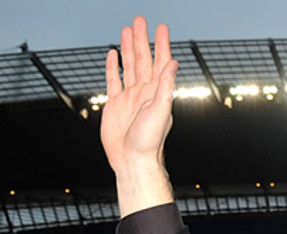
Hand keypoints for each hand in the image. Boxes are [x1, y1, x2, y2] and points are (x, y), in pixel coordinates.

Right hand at [101, 16, 177, 215]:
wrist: (132, 160)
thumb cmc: (149, 141)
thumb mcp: (161, 110)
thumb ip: (166, 86)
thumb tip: (173, 63)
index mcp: (157, 92)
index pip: (160, 62)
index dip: (160, 44)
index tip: (160, 27)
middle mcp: (145, 92)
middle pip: (143, 59)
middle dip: (142, 39)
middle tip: (140, 20)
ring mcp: (130, 97)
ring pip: (129, 66)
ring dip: (128, 48)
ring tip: (127, 31)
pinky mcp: (115, 104)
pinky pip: (113, 81)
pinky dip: (113, 67)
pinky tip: (113, 55)